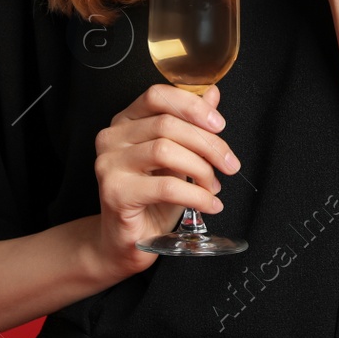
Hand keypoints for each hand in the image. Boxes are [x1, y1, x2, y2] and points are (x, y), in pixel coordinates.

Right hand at [92, 83, 241, 276]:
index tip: (219, 125)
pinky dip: (196, 195)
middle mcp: (112, 137)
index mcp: (126, 121)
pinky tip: (209, 204)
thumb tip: (212, 95)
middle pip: (167, 124)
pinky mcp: (115, 192)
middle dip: (208, 144)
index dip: (192, 106)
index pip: (158, 95)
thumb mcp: (177, 156)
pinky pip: (165, 186)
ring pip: (165, 150)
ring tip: (213, 186)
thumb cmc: (152, 199)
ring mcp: (109, 164)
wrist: (127, 242)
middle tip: (229, 164)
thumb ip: (191, 124)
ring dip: (201, 169)